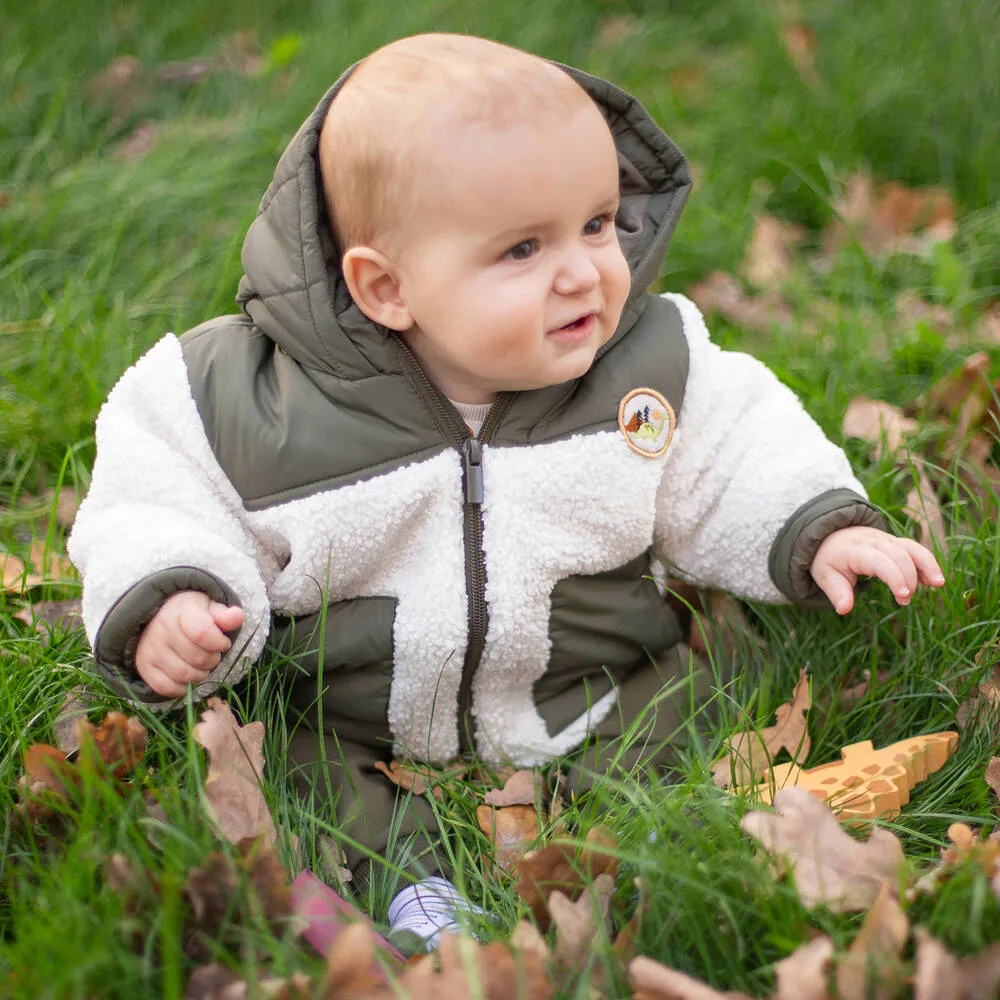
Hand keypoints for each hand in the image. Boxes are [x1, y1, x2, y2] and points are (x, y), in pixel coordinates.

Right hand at [134, 590, 244, 696]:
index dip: (219, 643)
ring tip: (201, 665)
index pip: (202, 633)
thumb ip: (225, 615)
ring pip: (184, 675)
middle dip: (212, 660)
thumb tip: (237, 617)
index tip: (223, 643)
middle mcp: (162, 630)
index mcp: (181, 612)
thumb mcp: (210, 608)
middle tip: (212, 655)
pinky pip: (166, 687)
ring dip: (200, 675)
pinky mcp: (144, 667)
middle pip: (197, 658)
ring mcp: (150, 650)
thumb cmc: (192, 614)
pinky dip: (182, 688)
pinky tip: (188, 677)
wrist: (159, 617)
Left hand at [810, 526, 944, 614]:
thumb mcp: (825, 575)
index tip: (904, 596)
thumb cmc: (830, 559)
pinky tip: (934, 580)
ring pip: (912, 547)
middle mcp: (874, 541)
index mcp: (856, 550)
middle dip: (909, 577)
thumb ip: (836, 592)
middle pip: (900, 554)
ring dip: (928, 565)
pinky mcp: (896, 542)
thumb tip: (843, 610)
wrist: (831, 535)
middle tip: (906, 600)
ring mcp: (887, 540)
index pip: (880, 561)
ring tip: (938, 584)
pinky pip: (915, 549)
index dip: (895, 577)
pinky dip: (927, 562)